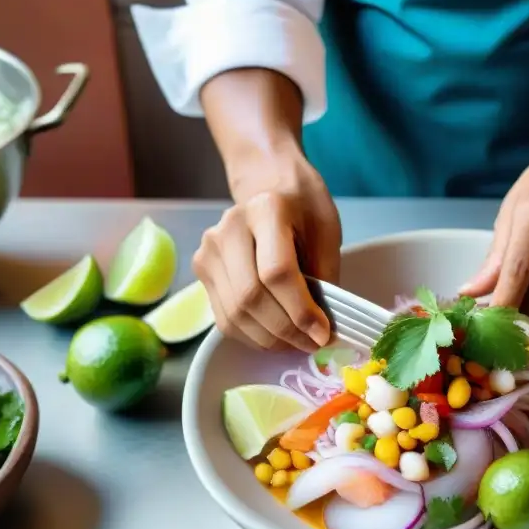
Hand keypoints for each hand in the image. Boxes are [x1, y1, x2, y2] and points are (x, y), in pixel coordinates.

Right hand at [193, 153, 340, 351]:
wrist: (269, 185)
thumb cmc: (303, 208)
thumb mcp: (326, 232)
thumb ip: (325, 276)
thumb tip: (321, 327)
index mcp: (266, 210)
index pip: (277, 272)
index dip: (300, 310)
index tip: (323, 333)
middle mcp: (229, 228)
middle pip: (251, 297)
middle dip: (286, 330)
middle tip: (312, 343)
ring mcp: (209, 249)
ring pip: (235, 313)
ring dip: (270, 339)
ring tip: (297, 343)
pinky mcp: (202, 269)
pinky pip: (225, 317)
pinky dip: (253, 336)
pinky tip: (276, 336)